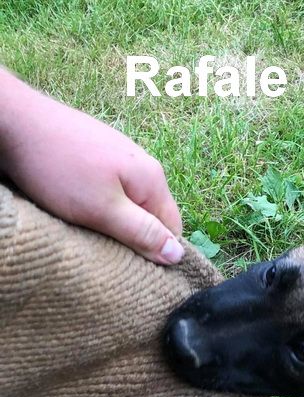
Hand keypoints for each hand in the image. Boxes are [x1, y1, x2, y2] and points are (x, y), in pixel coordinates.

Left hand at [0, 69, 183, 264]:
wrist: (13, 121)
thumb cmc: (57, 168)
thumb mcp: (103, 210)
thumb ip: (142, 233)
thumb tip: (178, 255)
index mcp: (152, 178)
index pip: (173, 228)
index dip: (155, 249)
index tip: (128, 259)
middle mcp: (142, 163)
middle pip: (151, 214)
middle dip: (132, 233)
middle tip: (103, 242)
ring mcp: (119, 153)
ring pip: (129, 201)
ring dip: (112, 218)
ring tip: (86, 221)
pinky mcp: (97, 150)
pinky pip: (110, 186)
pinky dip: (97, 200)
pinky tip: (76, 200)